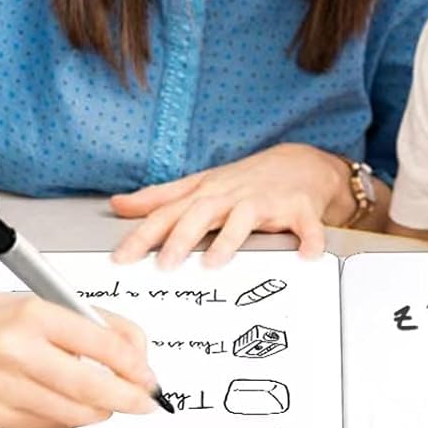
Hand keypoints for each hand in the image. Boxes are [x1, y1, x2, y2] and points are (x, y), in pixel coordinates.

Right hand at [0, 290, 156, 427]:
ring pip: (72, 414)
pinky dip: (74, 419)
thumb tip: (141, 364)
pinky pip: (51, 427)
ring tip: (112, 401)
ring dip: (103, 411)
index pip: (99, 345)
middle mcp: (17, 352)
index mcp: (37, 316)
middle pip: (87, 388)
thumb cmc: (13, 318)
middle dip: (127, 399)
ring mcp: (3, 387)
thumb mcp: (62, 305)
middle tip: (147, 402)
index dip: (134, 366)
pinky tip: (75, 403)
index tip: (150, 377)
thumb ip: (108, 329)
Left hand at [110, 144, 347, 266]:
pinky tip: (306, 255)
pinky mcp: (301, 209)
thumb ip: (161, 198)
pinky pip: (306, 225)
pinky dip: (309, 239)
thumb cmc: (247, 180)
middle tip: (164, 264)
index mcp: (208, 193)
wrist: (303, 163)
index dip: (144, 234)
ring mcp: (267, 201)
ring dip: (230, 238)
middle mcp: (234, 195)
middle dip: (182, 237)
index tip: (121, 257)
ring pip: (246, 217)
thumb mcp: (202, 185)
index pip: (170, 212)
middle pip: (203, 211)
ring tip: (213, 262)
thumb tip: (119, 204)